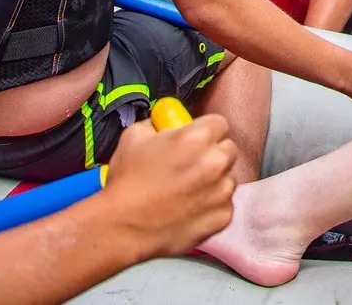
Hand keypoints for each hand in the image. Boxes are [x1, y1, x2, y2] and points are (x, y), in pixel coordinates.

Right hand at [98, 112, 238, 262]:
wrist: (122, 227)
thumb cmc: (127, 182)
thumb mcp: (135, 137)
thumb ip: (158, 125)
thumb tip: (164, 124)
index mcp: (198, 138)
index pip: (220, 124)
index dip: (206, 131)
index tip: (195, 141)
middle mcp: (216, 162)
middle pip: (228, 150)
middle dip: (213, 154)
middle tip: (191, 165)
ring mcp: (222, 192)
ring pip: (228, 178)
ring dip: (214, 181)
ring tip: (188, 190)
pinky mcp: (223, 217)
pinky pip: (225, 205)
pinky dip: (212, 206)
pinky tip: (190, 209)